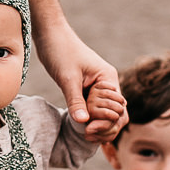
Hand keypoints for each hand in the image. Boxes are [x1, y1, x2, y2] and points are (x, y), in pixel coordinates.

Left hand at [33, 22, 127, 141]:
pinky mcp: (88, 90)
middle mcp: (108, 84)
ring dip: (99, 126)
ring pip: (107, 114)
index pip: (119, 110)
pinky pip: (95, 109)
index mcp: (108, 79)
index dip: (107, 123)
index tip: (88, 129)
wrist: (50, 34)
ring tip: (85, 134)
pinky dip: (92, 119)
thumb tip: (84, 123)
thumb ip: (75, 100)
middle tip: (87, 135)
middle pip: (117, 114)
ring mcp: (99, 88)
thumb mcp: (67, 78)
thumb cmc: (60, 51)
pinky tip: (83, 128)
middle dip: (106, 128)